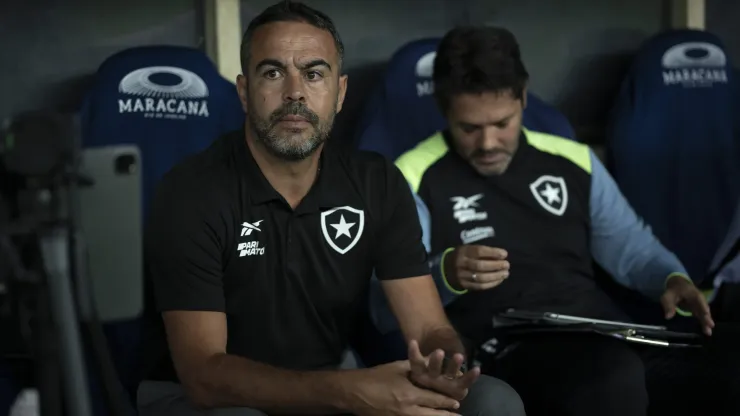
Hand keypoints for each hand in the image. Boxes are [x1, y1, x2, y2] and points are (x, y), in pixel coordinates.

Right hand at [348, 360, 462, 415]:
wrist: (355, 392)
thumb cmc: (377, 377)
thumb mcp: (397, 367)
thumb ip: (417, 365)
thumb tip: (433, 360)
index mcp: (410, 394)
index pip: (434, 399)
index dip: (447, 402)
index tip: (457, 403)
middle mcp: (408, 410)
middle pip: (433, 415)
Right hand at [407, 340, 479, 401]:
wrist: (438, 399)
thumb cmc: (428, 378)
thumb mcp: (421, 368)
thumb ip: (420, 357)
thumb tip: (417, 341)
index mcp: (420, 373)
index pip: (415, 363)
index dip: (413, 353)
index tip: (413, 341)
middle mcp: (431, 380)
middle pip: (433, 369)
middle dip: (436, 361)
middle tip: (439, 351)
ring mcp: (445, 385)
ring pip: (449, 374)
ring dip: (454, 365)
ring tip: (459, 356)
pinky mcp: (457, 390)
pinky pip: (465, 382)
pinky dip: (471, 376)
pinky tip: (477, 368)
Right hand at [443, 245, 509, 290]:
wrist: (446, 269)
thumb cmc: (463, 256)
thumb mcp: (468, 249)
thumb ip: (481, 251)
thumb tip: (501, 255)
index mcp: (463, 251)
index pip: (479, 251)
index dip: (493, 253)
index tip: (504, 254)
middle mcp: (461, 263)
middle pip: (480, 265)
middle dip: (496, 266)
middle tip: (507, 265)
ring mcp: (461, 276)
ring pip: (480, 278)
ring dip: (495, 276)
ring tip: (505, 273)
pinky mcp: (464, 285)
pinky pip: (479, 286)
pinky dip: (491, 284)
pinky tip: (499, 280)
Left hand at [661, 275, 714, 335]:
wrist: (678, 286)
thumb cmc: (673, 291)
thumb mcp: (668, 296)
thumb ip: (668, 305)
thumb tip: (668, 317)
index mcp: (694, 294)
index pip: (699, 300)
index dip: (703, 306)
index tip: (706, 313)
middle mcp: (699, 300)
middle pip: (704, 309)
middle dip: (707, 317)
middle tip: (710, 326)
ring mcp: (700, 306)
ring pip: (704, 315)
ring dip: (706, 323)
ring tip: (708, 332)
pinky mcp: (698, 310)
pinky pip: (701, 317)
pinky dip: (703, 323)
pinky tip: (705, 331)